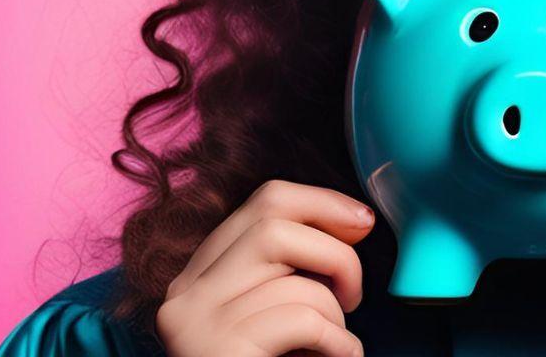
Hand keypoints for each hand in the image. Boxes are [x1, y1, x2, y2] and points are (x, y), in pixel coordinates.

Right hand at [156, 180, 375, 356]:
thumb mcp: (274, 319)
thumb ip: (290, 274)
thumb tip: (351, 222)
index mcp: (196, 279)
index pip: (262, 202)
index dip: (322, 203)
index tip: (361, 223)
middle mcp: (184, 294)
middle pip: (273, 220)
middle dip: (335, 251)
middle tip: (355, 295)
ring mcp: (194, 323)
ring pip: (293, 274)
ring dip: (337, 312)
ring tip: (335, 346)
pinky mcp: (217, 350)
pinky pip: (302, 319)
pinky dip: (338, 341)